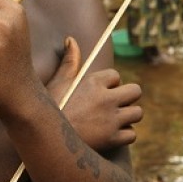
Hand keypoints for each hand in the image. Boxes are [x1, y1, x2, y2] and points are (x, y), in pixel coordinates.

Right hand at [45, 37, 142, 151]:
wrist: (44, 142)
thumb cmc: (50, 111)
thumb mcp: (58, 83)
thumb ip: (69, 61)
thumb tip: (71, 39)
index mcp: (93, 82)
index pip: (116, 75)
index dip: (109, 84)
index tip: (99, 93)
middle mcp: (106, 99)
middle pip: (136, 91)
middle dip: (127, 97)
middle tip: (114, 106)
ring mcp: (111, 120)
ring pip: (137, 113)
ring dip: (128, 116)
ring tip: (114, 120)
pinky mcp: (112, 139)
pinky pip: (132, 134)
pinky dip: (124, 136)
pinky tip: (111, 136)